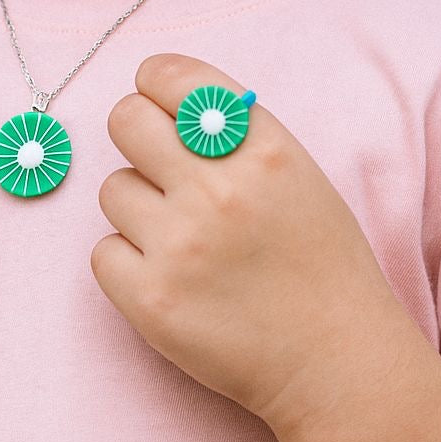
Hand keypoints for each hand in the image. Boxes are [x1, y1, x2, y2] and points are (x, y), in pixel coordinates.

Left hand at [91, 52, 405, 437]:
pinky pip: (103, 253)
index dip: (156, 86)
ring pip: (112, 188)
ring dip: (138, 208)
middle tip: (157, 165)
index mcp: (262, 149)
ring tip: (182, 238)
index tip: (159, 105)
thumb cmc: (320, 265)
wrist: (337, 364)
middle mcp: (218, 189)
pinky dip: (128, 263)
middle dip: (136, 136)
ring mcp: (180, 246)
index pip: (172, 77)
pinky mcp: (151, 300)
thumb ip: (235, 135)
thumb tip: (170, 102)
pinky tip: (170, 277)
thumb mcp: (298, 175)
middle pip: (125, 120)